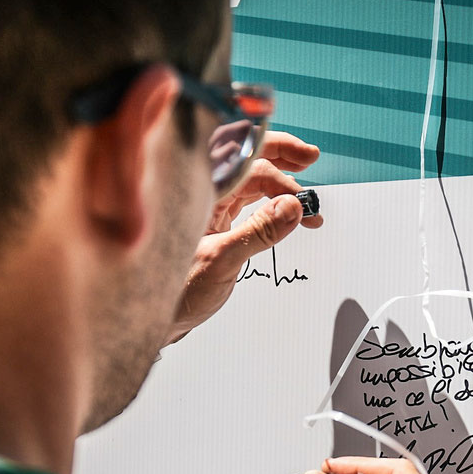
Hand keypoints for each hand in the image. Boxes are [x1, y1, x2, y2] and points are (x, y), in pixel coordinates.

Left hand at [167, 132, 322, 342]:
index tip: (302, 184)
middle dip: (281, 156)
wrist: (162, 317)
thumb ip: (258, 232)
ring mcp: (210, 207)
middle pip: (247, 159)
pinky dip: (272, 204)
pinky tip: (289, 212)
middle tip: (310, 157)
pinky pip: (249, 201)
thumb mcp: (220, 260)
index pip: (243, 161)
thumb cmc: (175, 291)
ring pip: (251, 180)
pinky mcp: (217, 223)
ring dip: (280, 184)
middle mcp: (202, 193)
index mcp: (196, 191)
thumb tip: (291, 208)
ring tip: (305, 195)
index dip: (277, 168)